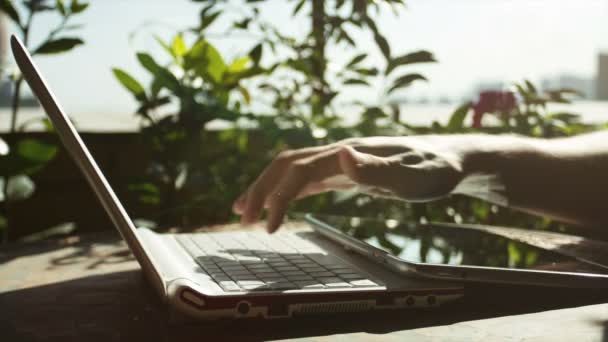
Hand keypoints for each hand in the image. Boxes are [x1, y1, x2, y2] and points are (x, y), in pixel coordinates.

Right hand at [232, 136, 466, 232]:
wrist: (449, 159)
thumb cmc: (435, 170)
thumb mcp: (413, 175)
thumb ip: (378, 168)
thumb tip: (342, 155)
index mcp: (348, 153)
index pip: (300, 171)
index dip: (279, 196)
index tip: (268, 226)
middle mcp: (339, 153)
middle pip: (287, 165)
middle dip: (261, 189)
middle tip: (241, 217)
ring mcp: (342, 161)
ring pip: (293, 170)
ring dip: (267, 188)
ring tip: (244, 211)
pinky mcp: (347, 172)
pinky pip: (308, 179)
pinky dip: (287, 191)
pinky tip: (279, 203)